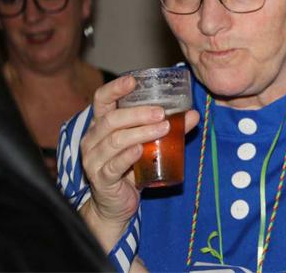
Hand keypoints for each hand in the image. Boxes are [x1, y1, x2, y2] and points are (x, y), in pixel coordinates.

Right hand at [79, 75, 199, 249]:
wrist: (116, 204)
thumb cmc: (130, 167)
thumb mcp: (148, 144)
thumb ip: (168, 128)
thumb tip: (192, 114)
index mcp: (101, 125)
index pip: (101, 100)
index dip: (115, 88)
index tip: (133, 80)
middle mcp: (93, 139)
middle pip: (111, 119)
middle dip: (138, 113)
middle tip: (161, 112)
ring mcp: (94, 160)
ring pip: (114, 141)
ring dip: (140, 132)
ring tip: (163, 128)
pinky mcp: (101, 179)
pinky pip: (113, 165)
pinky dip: (127, 156)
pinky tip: (140, 150)